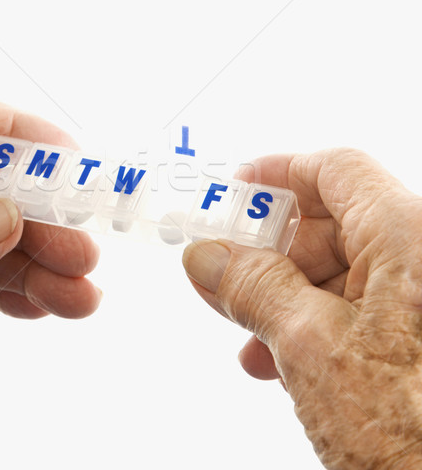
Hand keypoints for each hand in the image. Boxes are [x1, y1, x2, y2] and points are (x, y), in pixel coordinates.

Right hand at [183, 149, 421, 468]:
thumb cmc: (418, 438)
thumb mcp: (311, 346)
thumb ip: (253, 288)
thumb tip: (209, 257)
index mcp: (412, 236)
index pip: (335, 170)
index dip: (279, 173)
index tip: (239, 188)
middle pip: (335, 225)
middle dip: (273, 253)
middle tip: (227, 273)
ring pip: (343, 273)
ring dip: (286, 297)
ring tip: (250, 334)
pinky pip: (362, 310)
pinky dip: (315, 325)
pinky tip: (283, 360)